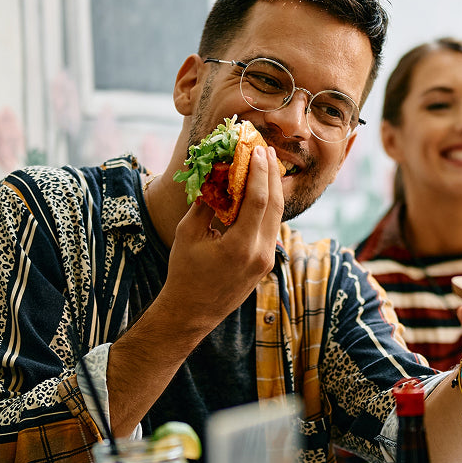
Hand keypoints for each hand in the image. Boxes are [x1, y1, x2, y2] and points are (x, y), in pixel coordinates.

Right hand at [155, 146, 283, 326]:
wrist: (192, 312)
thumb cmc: (184, 272)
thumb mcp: (187, 234)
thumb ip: (204, 204)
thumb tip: (217, 175)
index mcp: (240, 247)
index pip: (258, 201)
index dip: (259, 173)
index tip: (257, 150)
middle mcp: (260, 253)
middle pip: (274, 206)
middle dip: (272, 175)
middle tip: (266, 150)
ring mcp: (266, 260)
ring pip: (277, 217)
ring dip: (273, 189)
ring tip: (267, 164)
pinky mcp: (266, 263)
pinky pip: (272, 228)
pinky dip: (269, 206)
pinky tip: (262, 191)